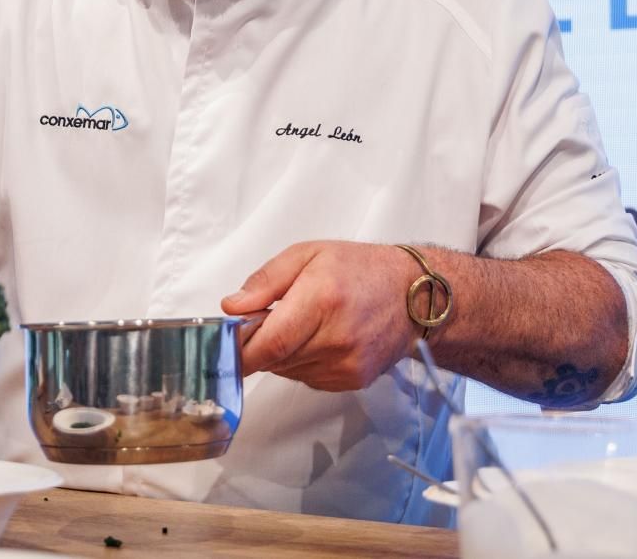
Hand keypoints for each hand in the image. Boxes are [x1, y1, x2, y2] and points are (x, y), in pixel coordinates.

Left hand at [220, 240, 420, 391]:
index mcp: (321, 301)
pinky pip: (307, 378)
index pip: (267, 344)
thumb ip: (265, 281)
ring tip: (301, 324)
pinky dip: (302, 361)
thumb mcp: (308, 255)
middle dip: (259, 344)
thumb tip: (232, 308)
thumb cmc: (360, 269)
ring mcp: (346, 365)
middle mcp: (335, 339)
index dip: (239, 350)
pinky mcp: (352, 381)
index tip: (223, 346)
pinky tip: (319, 338)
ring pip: (287, 371)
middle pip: (273, 360)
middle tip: (267, 319)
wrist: (413, 295)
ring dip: (281, 353)